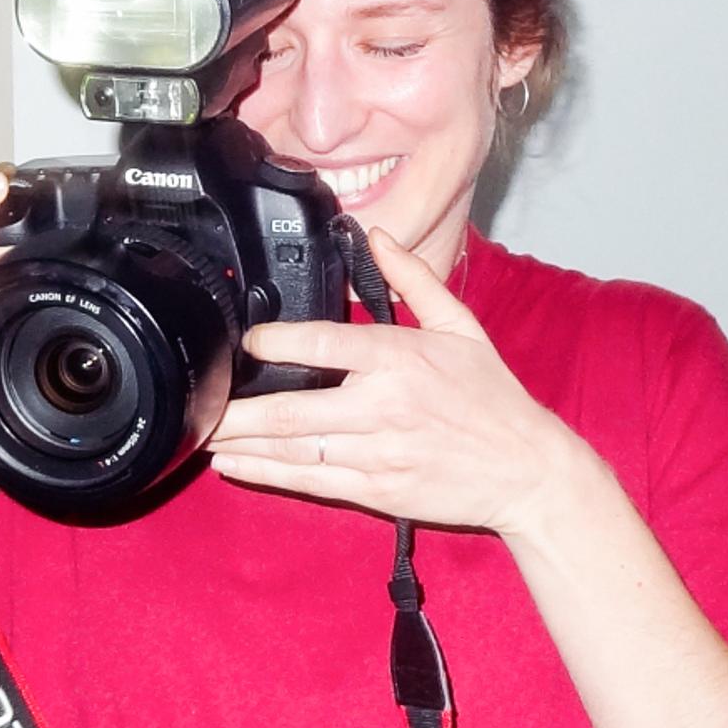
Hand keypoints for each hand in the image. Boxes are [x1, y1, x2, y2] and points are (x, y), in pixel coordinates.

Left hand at [209, 225, 591, 537]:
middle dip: (237, 410)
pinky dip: (266, 475)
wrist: (527, 470)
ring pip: (293, 449)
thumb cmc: (494, 398)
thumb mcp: (463, 328)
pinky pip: (310, 482)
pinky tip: (234, 466)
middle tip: (200, 401)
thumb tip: (378, 237)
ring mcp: (377, 452)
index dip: (274, 343)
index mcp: (400, 358)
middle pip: (292, 409)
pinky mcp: (377, 490)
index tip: (247, 343)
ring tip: (201, 433)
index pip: (322, 345)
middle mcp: (382, 406)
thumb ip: (416, 280)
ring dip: (241, 443)